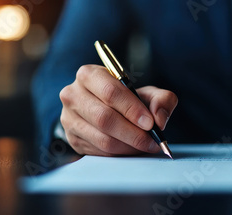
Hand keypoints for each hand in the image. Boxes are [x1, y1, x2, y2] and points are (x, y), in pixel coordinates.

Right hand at [59, 65, 177, 155]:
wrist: (109, 110)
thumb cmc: (128, 99)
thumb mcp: (148, 93)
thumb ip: (162, 100)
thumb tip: (159, 118)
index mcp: (90, 75)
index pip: (110, 92)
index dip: (132, 109)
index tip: (150, 123)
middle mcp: (73, 94)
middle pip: (104, 118)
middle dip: (133, 132)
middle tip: (151, 140)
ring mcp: (69, 118)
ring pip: (102, 138)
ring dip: (128, 146)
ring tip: (146, 146)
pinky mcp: (72, 138)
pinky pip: (98, 151)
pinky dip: (120, 153)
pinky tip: (132, 149)